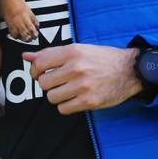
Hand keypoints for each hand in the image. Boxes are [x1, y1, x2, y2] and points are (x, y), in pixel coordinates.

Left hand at [22, 44, 142, 114]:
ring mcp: (83, 86)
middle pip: (44, 83)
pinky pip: (64, 109)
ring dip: (57, 96)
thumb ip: (51, 54)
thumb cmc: (103, 58)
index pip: (40, 63)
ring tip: (68, 90)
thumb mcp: (79, 49)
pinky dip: (66, 106)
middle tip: (57, 83)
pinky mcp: (89, 101)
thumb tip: (25, 56)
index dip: (34, 71)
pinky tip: (75, 98)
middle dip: (47, 85)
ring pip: (52, 98)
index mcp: (73, 52)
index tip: (38, 74)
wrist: (131, 70)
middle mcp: (77, 68)